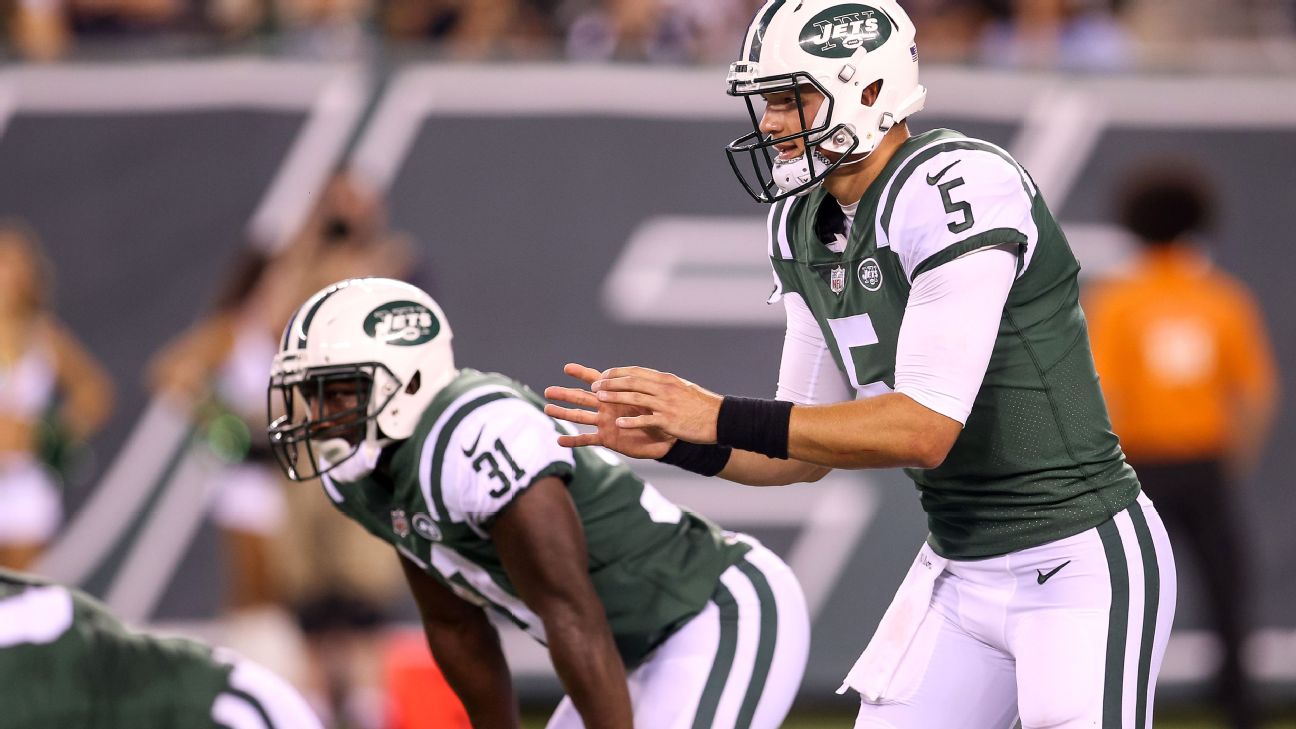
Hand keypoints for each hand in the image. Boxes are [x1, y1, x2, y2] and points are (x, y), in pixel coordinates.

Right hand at [544, 363, 674, 459]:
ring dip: (563, 413)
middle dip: (564, 394)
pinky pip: (588, 440)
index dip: (581, 373)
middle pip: (580, 397)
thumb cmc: (658, 411)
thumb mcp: (648, 396)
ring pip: (579, 417)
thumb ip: (637, 387)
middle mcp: (605, 406)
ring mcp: (604, 423)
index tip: (567, 367)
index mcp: (614, 393)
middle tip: (547, 390)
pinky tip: (559, 441)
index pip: (595, 380)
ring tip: (547, 409)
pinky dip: (574, 441)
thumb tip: (631, 375)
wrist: (666, 434)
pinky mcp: (607, 438)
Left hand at [591, 366, 722, 444]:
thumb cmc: (701, 405)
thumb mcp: (682, 389)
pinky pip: (646, 419)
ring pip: (635, 396)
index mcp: (666, 379)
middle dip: (610, 383)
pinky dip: (631, 420)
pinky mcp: (669, 420)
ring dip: (615, 396)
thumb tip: (648, 384)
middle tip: (594, 386)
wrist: (721, 418)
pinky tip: (619, 423)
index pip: (636, 371)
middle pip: (631, 381)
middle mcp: (664, 388)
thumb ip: (664, 386)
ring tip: (599, 398)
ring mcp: (666, 404)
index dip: (617, 373)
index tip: (603, 375)